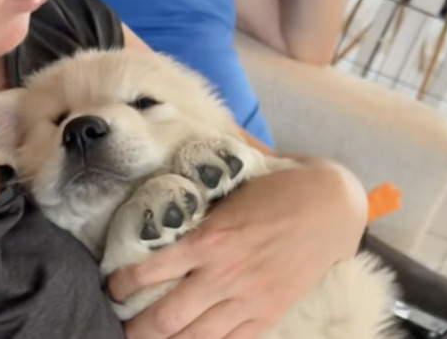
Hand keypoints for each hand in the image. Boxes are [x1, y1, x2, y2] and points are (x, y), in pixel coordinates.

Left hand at [108, 160, 367, 338]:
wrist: (334, 207)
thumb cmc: (282, 186)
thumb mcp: (235, 175)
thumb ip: (203, 166)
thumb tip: (176, 127)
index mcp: (208, 238)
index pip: (149, 272)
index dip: (121, 285)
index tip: (112, 287)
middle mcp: (222, 274)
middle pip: (164, 317)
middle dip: (135, 328)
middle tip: (121, 325)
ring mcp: (247, 299)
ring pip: (193, 338)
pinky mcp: (268, 314)